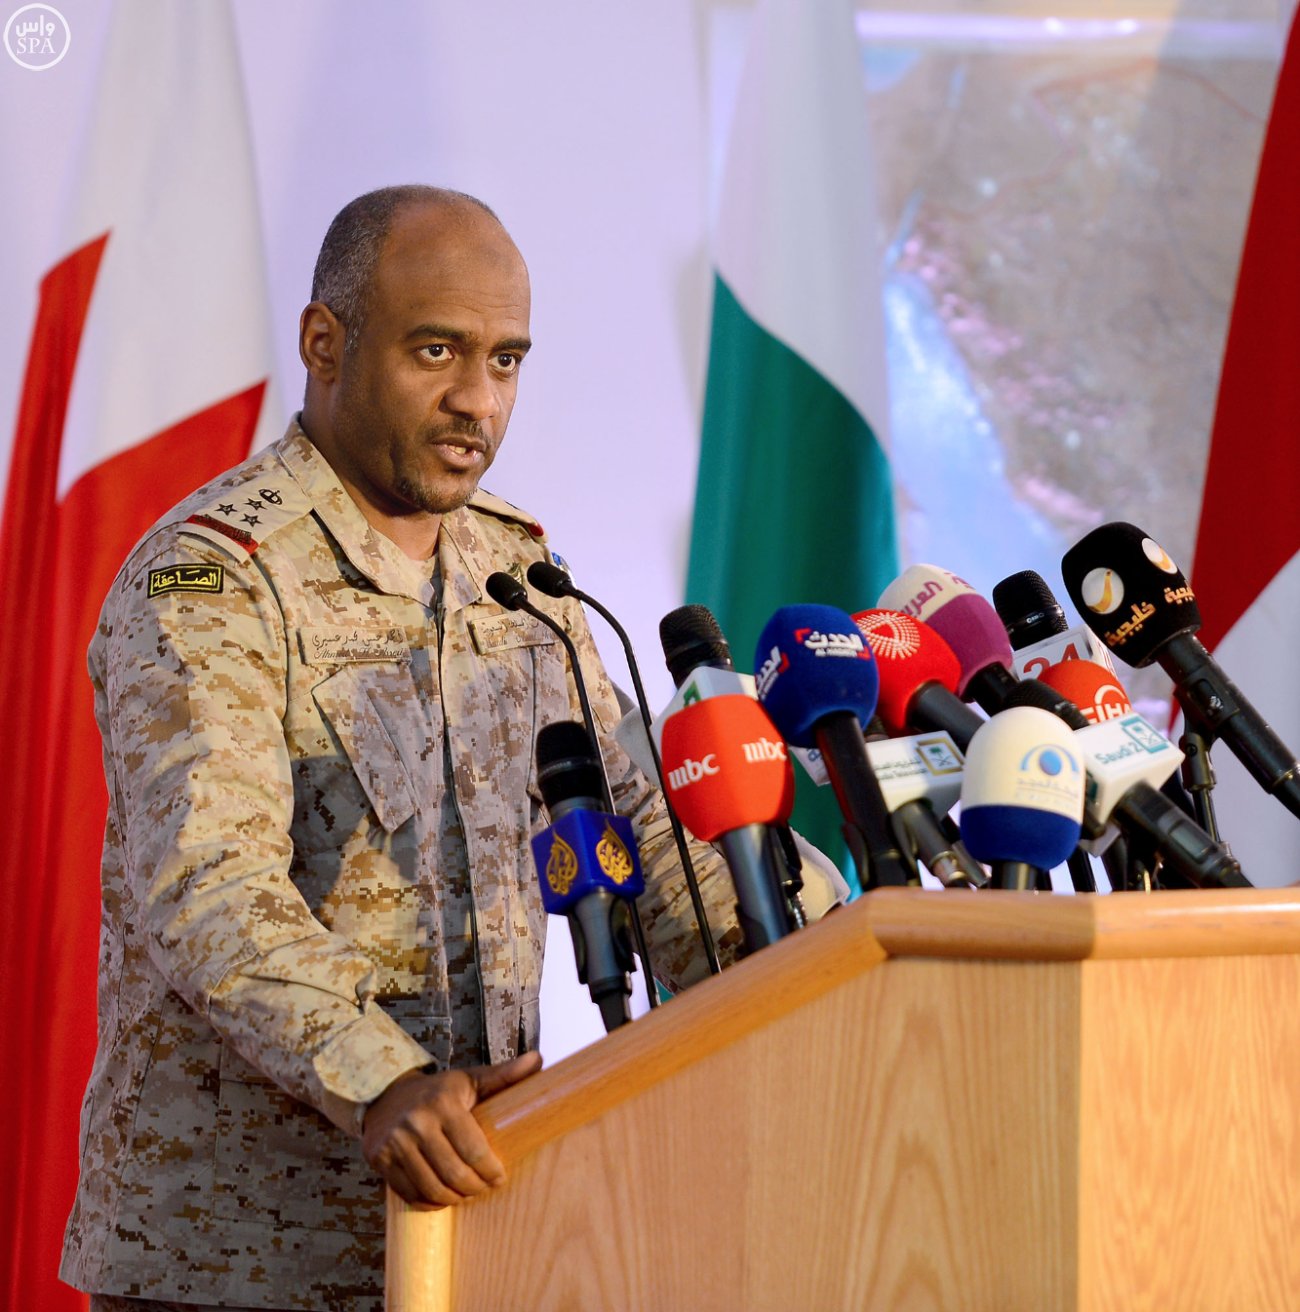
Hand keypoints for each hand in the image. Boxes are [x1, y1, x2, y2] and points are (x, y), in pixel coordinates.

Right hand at [362, 1051, 541, 1206]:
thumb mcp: (470, 1079)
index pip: (474, 1150)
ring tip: (465, 1194)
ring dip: (454, 1199)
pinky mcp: (380, 1159)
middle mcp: (417, 1122)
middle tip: (484, 1188)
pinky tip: (442, 1197)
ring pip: (432, 1188)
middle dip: (475, 1188)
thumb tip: (538, 1059)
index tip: (499, 1177)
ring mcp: (395, 1142)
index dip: (490, 1171)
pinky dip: (430, 1202)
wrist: (386, 1093)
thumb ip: (504, 1074)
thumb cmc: (438, 1090)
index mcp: (444, 1102)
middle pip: (454, 1173)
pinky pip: (410, 1193)